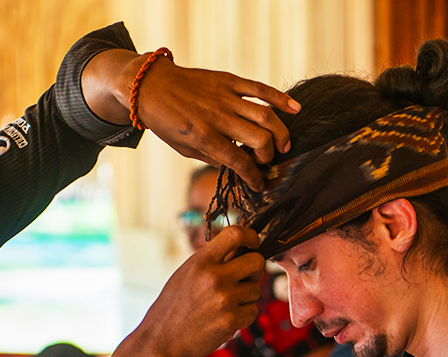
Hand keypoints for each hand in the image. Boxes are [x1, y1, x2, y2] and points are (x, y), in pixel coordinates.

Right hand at [134, 224, 264, 356]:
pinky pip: (252, 311)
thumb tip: (241, 248)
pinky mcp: (231, 320)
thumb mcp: (187, 273)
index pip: (235, 234)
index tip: (254, 243)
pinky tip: (224, 319)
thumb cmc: (174, 306)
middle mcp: (214, 276)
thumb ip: (212, 261)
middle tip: (245, 280)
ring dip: (245, 298)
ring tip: (223, 306)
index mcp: (201, 261)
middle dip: (256, 271)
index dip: (251, 236)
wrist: (161, 340)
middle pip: (257, 262)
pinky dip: (243, 316)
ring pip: (255, 290)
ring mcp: (224, 299)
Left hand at [136, 60, 298, 189]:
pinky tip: (296, 109)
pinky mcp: (229, 80)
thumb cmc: (166, 121)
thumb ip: (212, 157)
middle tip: (267, 161)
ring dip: (280, 134)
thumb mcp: (184, 149)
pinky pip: (260, 88)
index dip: (254, 177)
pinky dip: (281, 98)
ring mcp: (225, 96)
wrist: (150, 86)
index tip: (259, 184)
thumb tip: (238, 166)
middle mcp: (217, 117)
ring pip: (265, 115)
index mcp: (204, 137)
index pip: (240, 161)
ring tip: (284, 145)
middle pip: (259, 139)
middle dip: (269, 155)